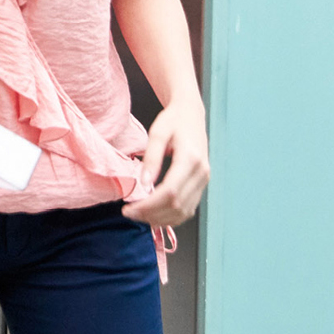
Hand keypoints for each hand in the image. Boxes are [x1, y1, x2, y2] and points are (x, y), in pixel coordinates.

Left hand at [122, 97, 209, 225]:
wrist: (191, 114)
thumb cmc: (173, 120)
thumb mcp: (158, 132)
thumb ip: (151, 158)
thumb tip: (144, 183)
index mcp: (191, 159)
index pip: (169, 192)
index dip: (148, 206)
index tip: (128, 209)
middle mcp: (201, 173)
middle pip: (177, 205)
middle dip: (151, 215)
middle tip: (129, 213)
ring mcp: (204, 180)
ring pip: (184, 211)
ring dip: (161, 219)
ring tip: (139, 215)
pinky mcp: (202, 183)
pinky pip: (189, 208)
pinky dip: (172, 216)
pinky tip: (155, 214)